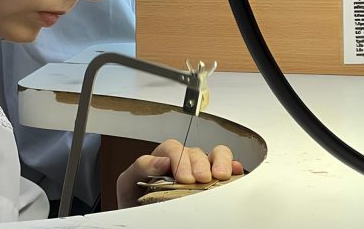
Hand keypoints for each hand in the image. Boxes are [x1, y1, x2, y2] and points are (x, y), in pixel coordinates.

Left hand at [115, 138, 243, 208]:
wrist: (142, 214)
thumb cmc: (136, 200)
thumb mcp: (129, 183)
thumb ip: (140, 168)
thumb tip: (161, 161)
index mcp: (162, 158)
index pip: (173, 148)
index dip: (178, 159)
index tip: (181, 175)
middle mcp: (183, 161)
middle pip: (195, 152)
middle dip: (198, 163)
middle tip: (199, 178)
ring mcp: (199, 170)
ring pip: (214, 154)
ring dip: (219, 161)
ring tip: (220, 175)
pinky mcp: (213, 180)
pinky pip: (227, 168)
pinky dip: (233, 167)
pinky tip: (234, 171)